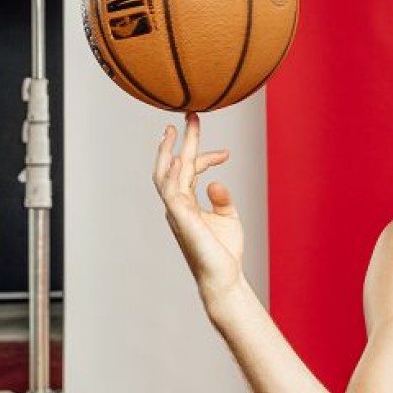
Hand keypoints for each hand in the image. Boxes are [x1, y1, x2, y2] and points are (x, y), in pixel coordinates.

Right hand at [152, 113, 243, 294]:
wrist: (223, 276)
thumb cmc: (223, 250)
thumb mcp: (227, 216)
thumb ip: (221, 198)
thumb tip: (216, 181)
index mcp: (187, 203)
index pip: (189, 171)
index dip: (203, 155)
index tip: (226, 151)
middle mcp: (178, 205)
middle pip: (173, 166)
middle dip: (181, 141)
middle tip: (191, 115)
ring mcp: (177, 212)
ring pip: (164, 176)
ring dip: (169, 152)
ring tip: (175, 130)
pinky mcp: (182, 220)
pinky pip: (171, 193)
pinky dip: (172, 176)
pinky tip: (177, 160)